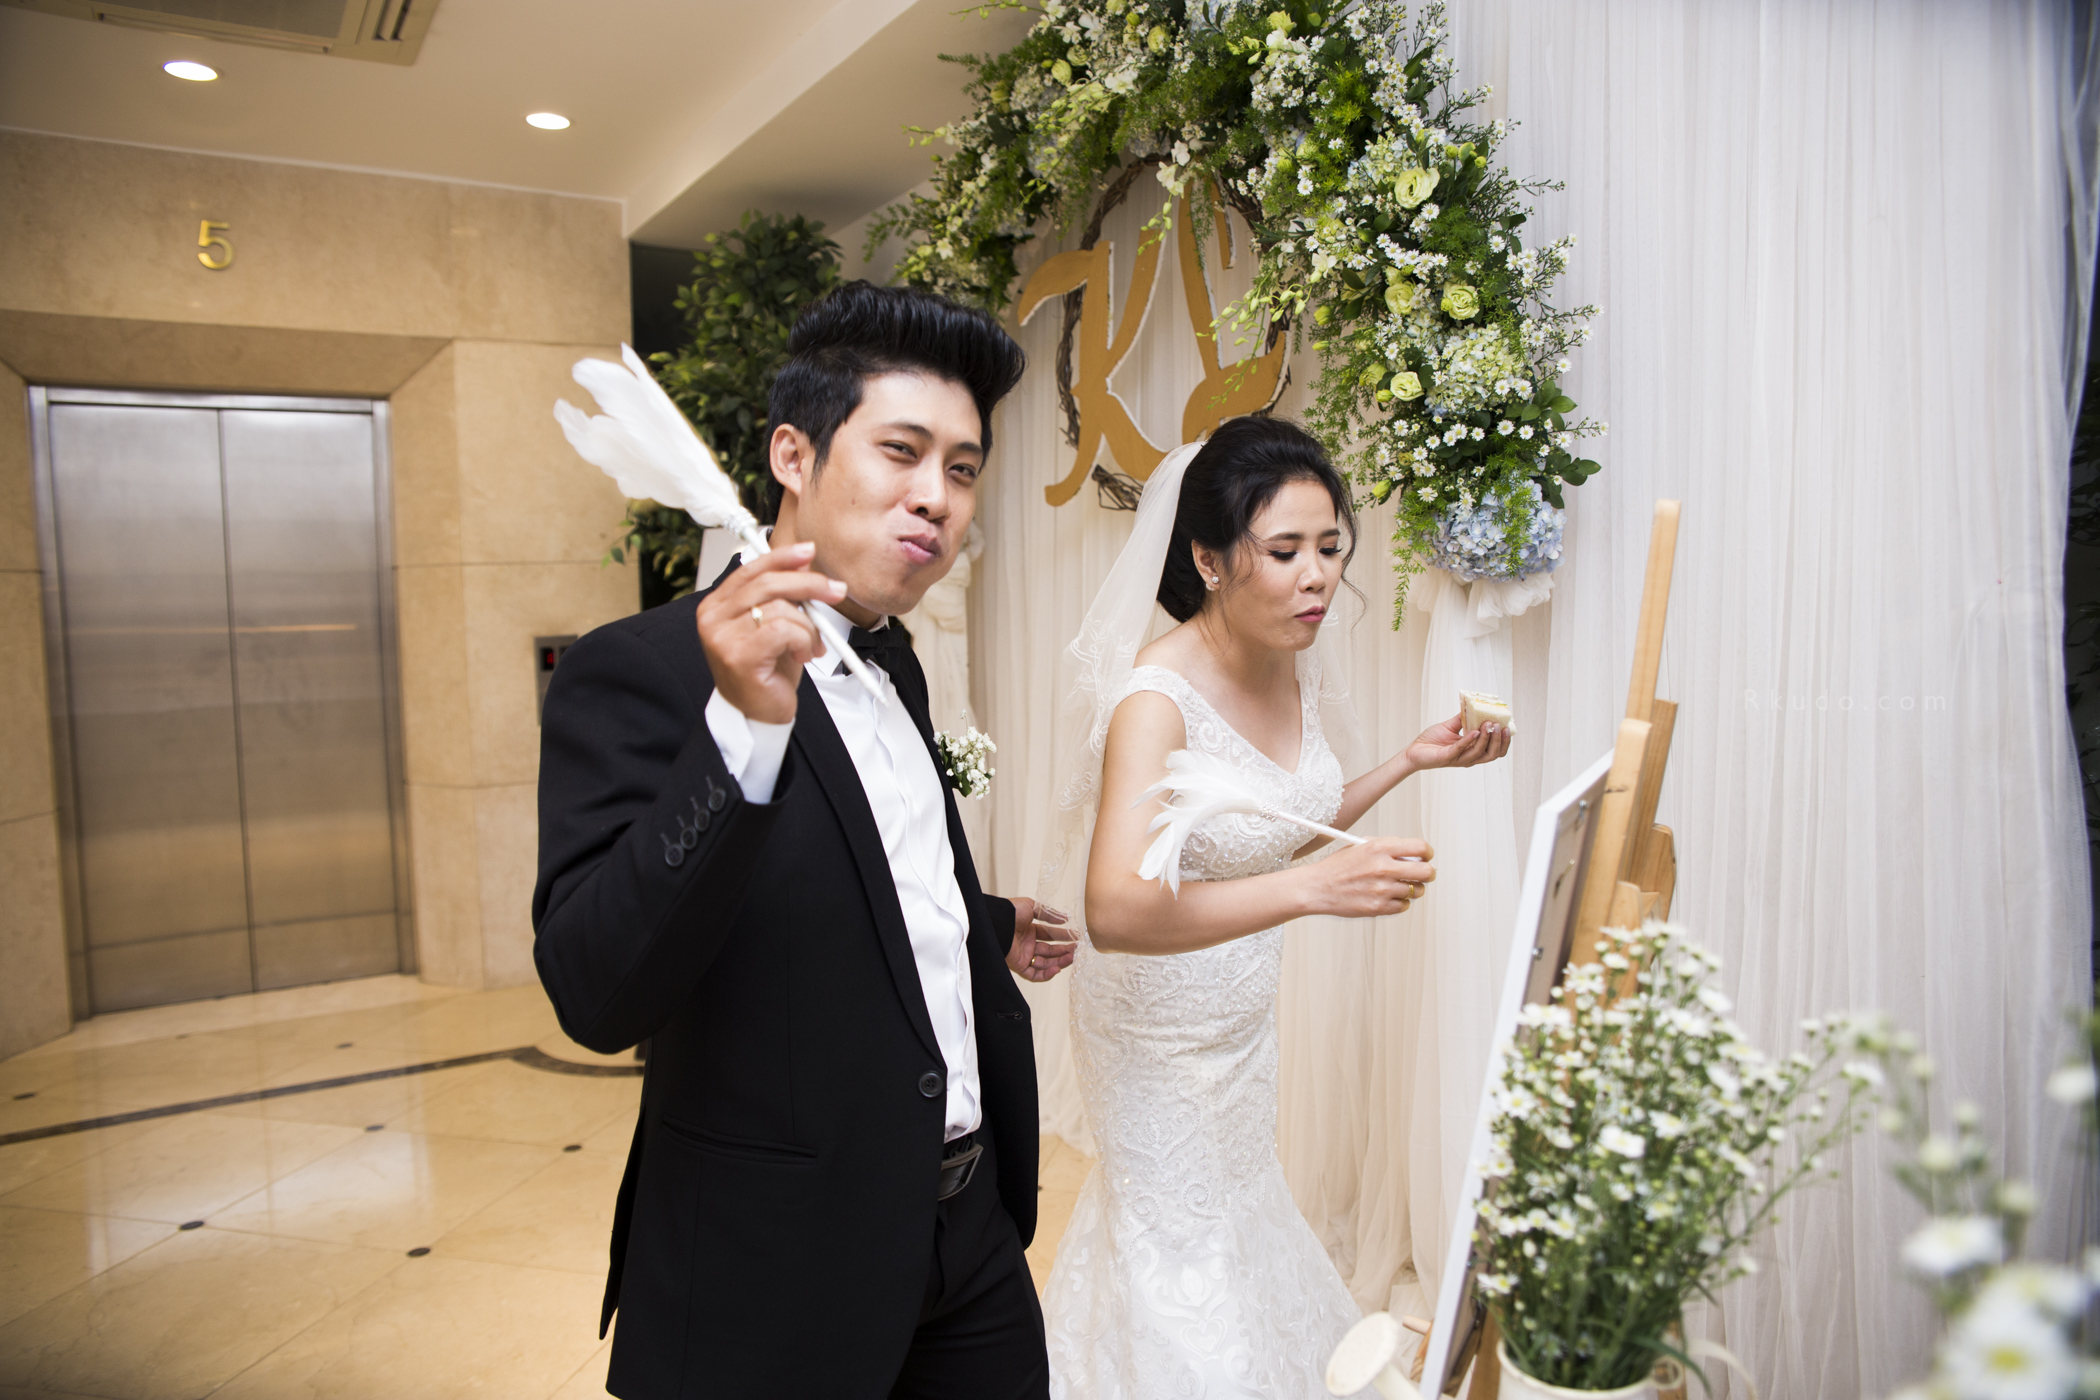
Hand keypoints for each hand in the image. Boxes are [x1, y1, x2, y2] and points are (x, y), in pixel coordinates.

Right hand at [695, 544, 847, 724]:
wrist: (757, 715)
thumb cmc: (766, 671)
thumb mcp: (777, 625)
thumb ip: (783, 595)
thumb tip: (804, 561)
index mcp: (717, 605)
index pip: (751, 569)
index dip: (782, 557)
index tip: (809, 551)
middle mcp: (713, 618)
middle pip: (768, 583)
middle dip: (809, 584)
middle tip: (836, 590)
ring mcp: (722, 637)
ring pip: (781, 608)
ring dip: (808, 627)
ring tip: (810, 646)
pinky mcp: (739, 656)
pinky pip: (784, 631)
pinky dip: (803, 640)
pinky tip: (801, 655)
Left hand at [1004, 897, 1075, 982]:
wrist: (996, 922)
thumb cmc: (1010, 912)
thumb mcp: (1032, 907)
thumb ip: (1049, 914)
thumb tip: (1066, 919)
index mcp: (1029, 929)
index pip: (1050, 935)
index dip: (1063, 936)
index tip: (1076, 937)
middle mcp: (1026, 943)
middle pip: (1049, 951)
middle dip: (1064, 950)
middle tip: (1076, 949)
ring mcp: (1023, 955)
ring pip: (1045, 963)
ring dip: (1059, 962)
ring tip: (1071, 957)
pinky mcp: (1018, 966)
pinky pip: (1034, 974)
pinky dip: (1046, 974)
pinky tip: (1057, 968)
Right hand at [1309, 837, 1434, 918]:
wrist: (1318, 888)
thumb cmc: (1338, 867)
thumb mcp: (1361, 846)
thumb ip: (1387, 847)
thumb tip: (1412, 854)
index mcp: (1380, 848)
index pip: (1420, 847)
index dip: (1427, 852)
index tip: (1426, 856)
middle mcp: (1384, 867)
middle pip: (1426, 872)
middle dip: (1428, 873)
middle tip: (1422, 874)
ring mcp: (1383, 889)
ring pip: (1417, 891)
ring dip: (1412, 888)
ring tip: (1397, 886)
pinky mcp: (1380, 907)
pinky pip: (1404, 906)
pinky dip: (1399, 902)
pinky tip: (1386, 896)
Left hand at [1403, 712, 1510, 772]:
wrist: (1414, 750)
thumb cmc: (1432, 740)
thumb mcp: (1450, 726)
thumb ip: (1463, 718)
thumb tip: (1473, 704)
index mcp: (1473, 751)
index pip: (1495, 751)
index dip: (1503, 741)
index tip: (1507, 726)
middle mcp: (1469, 758)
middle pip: (1492, 754)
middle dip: (1498, 740)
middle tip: (1499, 726)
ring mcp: (1459, 759)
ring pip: (1479, 753)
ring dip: (1486, 738)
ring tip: (1488, 724)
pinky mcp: (1447, 757)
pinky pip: (1460, 749)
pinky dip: (1468, 740)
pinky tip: (1474, 731)